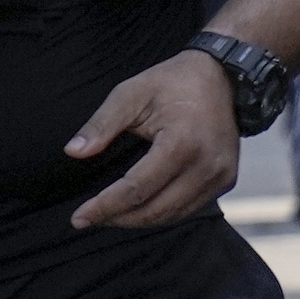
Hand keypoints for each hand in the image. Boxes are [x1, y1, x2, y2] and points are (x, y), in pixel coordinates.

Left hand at [66, 49, 241, 229]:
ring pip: (173, 214)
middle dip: (118, 218)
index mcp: (182, 143)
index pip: (136, 188)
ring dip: (138, 220)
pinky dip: (161, 213)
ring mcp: (221, 175)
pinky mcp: (226, 179)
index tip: (79, 218)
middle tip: (88, 219)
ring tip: (108, 216)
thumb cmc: (172, 82)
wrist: (223, 78)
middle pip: (155, 209)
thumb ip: (101, 124)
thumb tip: (73, 152)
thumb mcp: (130, 93)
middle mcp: (206, 165)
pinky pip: (189, 207)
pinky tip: (137, 208)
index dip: (105, 206)